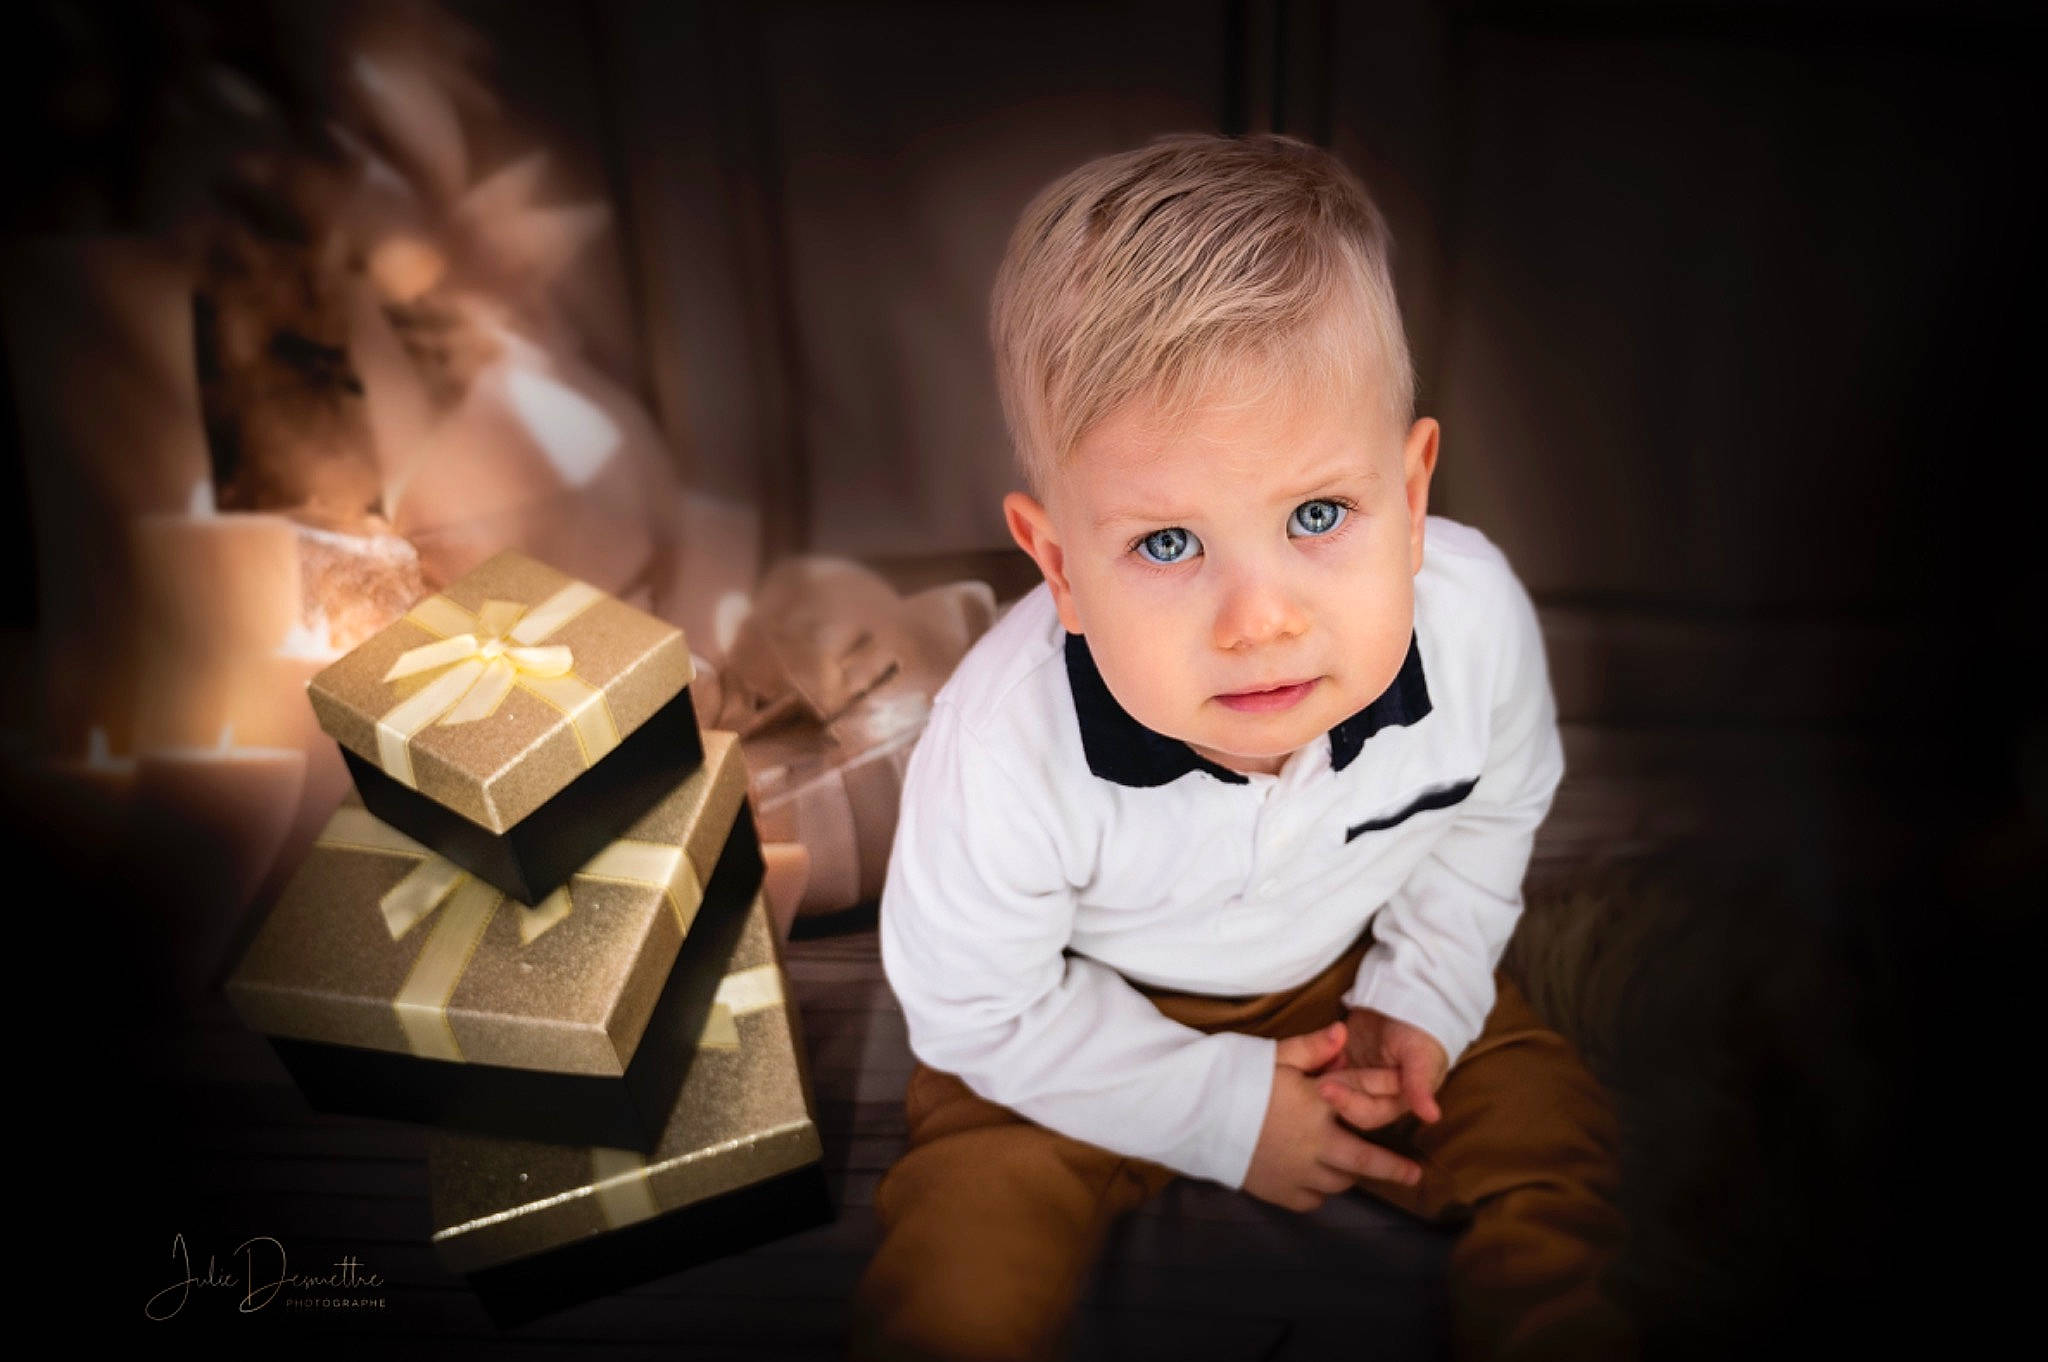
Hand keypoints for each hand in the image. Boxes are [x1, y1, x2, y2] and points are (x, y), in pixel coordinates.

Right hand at [1242, 1021, 1423, 1213]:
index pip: (1367, 1110)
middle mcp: (1317, 1145)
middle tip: (1414, 1176)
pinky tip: (1316, 1181)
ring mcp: (1298, 1173)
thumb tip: (1343, 1031)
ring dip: (1349, 1175)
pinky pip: (1311, 1199)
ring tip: (1354, 1169)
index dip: (1392, 1114)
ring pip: (1338, 1183)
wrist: (1197, 1115)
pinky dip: (1318, 1193)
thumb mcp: (1274, 1056)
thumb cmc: (1237, 1079)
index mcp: (1320, 1108)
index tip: (1414, 1132)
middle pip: (1364, 1164)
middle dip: (1392, 1170)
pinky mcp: (1278, 1191)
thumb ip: (1312, 1047)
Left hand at [1322, 1006, 1448, 1124]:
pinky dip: (1314, 1056)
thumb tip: (1432, 1116)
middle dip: (1330, 1091)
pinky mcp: (1338, 1060)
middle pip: (1343, 1103)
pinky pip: (1319, 1064)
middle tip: (1315, 1077)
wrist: (1405, 999)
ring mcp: (1353, 1076)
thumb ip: (1421, 1085)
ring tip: (1314, 1055)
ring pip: (1329, 1085)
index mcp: (1393, 1101)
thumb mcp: (1422, 1056)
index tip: (1327, 1088)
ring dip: (1319, 1074)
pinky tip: (1313, 1044)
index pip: (1367, 1113)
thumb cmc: (1421, 1031)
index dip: (1347, 1103)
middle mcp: (1371, 1094)